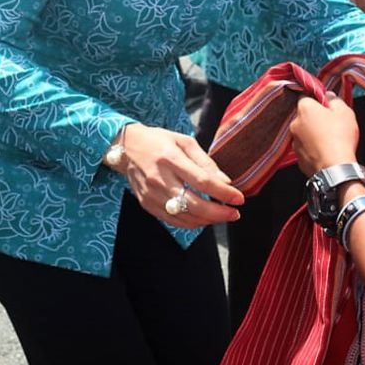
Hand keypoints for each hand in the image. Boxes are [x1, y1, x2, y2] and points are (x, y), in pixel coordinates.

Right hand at [119, 124, 243, 228]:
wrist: (125, 148)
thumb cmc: (158, 141)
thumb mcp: (184, 141)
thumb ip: (205, 162)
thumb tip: (226, 182)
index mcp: (170, 158)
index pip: (202, 181)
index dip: (223, 193)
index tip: (239, 198)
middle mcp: (159, 179)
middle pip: (194, 204)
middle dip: (219, 213)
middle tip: (235, 213)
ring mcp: (151, 194)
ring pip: (184, 217)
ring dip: (208, 220)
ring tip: (222, 215)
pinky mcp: (147, 205)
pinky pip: (173, 221)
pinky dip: (192, 223)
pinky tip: (203, 218)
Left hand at [290, 94, 358, 176]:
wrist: (335, 168)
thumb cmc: (340, 137)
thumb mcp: (345, 112)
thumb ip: (334, 100)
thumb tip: (328, 96)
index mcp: (305, 108)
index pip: (306, 97)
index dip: (318, 101)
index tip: (328, 107)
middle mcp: (295, 123)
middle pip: (304, 116)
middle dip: (315, 118)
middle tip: (331, 125)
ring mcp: (294, 141)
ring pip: (304, 132)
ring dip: (313, 134)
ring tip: (330, 140)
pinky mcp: (297, 157)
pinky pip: (305, 148)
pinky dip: (313, 148)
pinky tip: (325, 151)